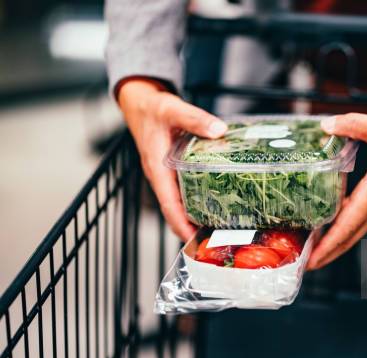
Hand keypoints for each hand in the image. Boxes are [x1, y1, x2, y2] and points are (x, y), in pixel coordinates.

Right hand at [117, 78, 227, 240]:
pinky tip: (216, 205)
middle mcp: (161, 177)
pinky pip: (184, 193)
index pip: (168, 204)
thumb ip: (195, 118)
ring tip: (221, 230)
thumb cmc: (153, 108)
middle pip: (175, 211)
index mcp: (157, 168)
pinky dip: (197, 203)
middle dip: (192, 229)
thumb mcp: (173, 109)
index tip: (194, 240)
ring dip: (195, 219)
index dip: (181, 224)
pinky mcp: (173, 172)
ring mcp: (167, 176)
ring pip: (180, 204)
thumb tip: (219, 129)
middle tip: (217, 241)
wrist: (140, 102)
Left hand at [307, 113, 366, 268]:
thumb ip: (354, 124)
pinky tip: (329, 225)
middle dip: (327, 253)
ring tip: (311, 250)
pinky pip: (359, 220)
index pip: (347, 225)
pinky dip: (343, 229)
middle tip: (304, 265)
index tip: (312, 259)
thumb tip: (325, 124)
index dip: (328, 244)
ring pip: (354, 230)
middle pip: (348, 237)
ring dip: (334, 243)